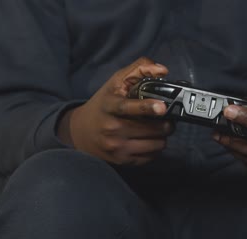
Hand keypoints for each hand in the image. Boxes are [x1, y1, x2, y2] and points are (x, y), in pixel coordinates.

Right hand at [58, 57, 173, 165]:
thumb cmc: (103, 104)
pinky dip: (155, 148)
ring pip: (156, 144)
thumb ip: (139, 69)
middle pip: (152, 129)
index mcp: (110, 106)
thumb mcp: (116, 82)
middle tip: (166, 118)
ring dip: (162, 136)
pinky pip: (151, 157)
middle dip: (166, 123)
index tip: (162, 107)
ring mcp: (117, 147)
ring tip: (158, 129)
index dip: (147, 107)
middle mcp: (112, 128)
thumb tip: (162, 70)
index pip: (128, 107)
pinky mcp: (122, 160)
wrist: (80, 132)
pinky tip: (150, 140)